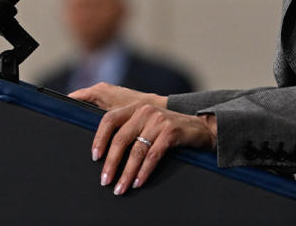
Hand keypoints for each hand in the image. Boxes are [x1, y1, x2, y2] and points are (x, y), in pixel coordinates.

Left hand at [74, 86, 216, 195]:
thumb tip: (106, 153)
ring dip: (127, 172)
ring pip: (136, 150)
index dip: (99, 138)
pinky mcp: (171, 131)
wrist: (200, 127)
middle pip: (120, 138)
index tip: (95, 157)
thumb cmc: (168, 129)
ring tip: (120, 187)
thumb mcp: (147, 123)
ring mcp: (158, 120)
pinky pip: (153, 155)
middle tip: (105, 180)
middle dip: (111, 163)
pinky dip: (144, 171)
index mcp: (134, 107)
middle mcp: (144, 111)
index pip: (109, 119)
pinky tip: (138, 182)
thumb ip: (130, 129)